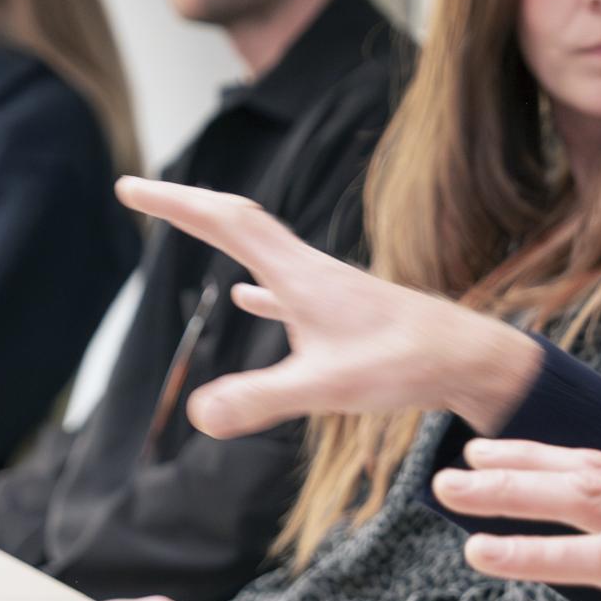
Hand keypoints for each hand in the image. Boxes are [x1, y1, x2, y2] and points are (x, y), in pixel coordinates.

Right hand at [114, 177, 543, 437]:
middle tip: (139, 193)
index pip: (227, 222)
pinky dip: (259, 287)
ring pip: (264, 252)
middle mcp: (314, 272)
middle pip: (240, 223)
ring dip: (221, 236)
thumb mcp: (328, 388)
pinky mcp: (346, 315)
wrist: (471, 359)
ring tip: (186, 224)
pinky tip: (248, 297)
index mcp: (302, 276)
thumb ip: (263, 399)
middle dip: (187, 207)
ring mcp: (330, 292)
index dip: (176, 202)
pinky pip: (288, 290)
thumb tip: (199, 414)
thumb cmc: (408, 365)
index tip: (129, 186)